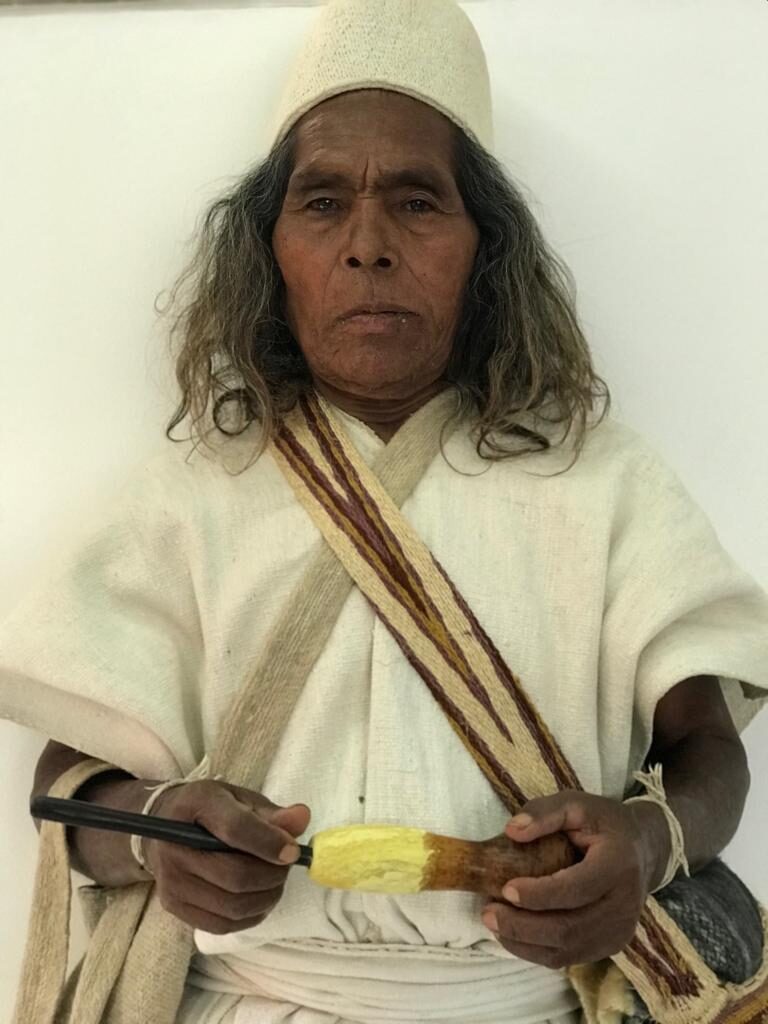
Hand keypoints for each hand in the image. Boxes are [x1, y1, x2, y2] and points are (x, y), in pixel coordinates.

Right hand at [144, 780, 310, 935]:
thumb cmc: (210, 810)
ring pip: (231, 905)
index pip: (235, 829)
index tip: (294, 852)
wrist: (162, 826)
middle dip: (272, 876)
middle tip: (286, 867)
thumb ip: (271, 812)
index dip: (270, 842)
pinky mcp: (173, 906)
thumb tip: (301, 819)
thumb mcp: (240, 798)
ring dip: (265, 898)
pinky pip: (221, 924)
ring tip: (274, 882)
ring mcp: (171, 880)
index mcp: (197, 805)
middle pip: (235, 876)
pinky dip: (249, 916)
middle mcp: (176, 845)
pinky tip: (259, 900)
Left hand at [481, 790, 666, 968]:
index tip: (505, 889)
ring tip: (494, 923)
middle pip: (570, 928)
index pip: (577, 889)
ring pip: (568, 949)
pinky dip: (537, 951)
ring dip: (525, 943)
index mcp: (618, 864)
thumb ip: (544, 812)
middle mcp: (624, 904)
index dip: (539, 894)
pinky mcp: (612, 945)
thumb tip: (511, 830)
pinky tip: (513, 934)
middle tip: (488, 913)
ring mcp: (620, 930)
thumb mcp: (576, 804)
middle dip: (523, 926)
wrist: (642, 850)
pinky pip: (571, 957)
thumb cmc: (603, 823)